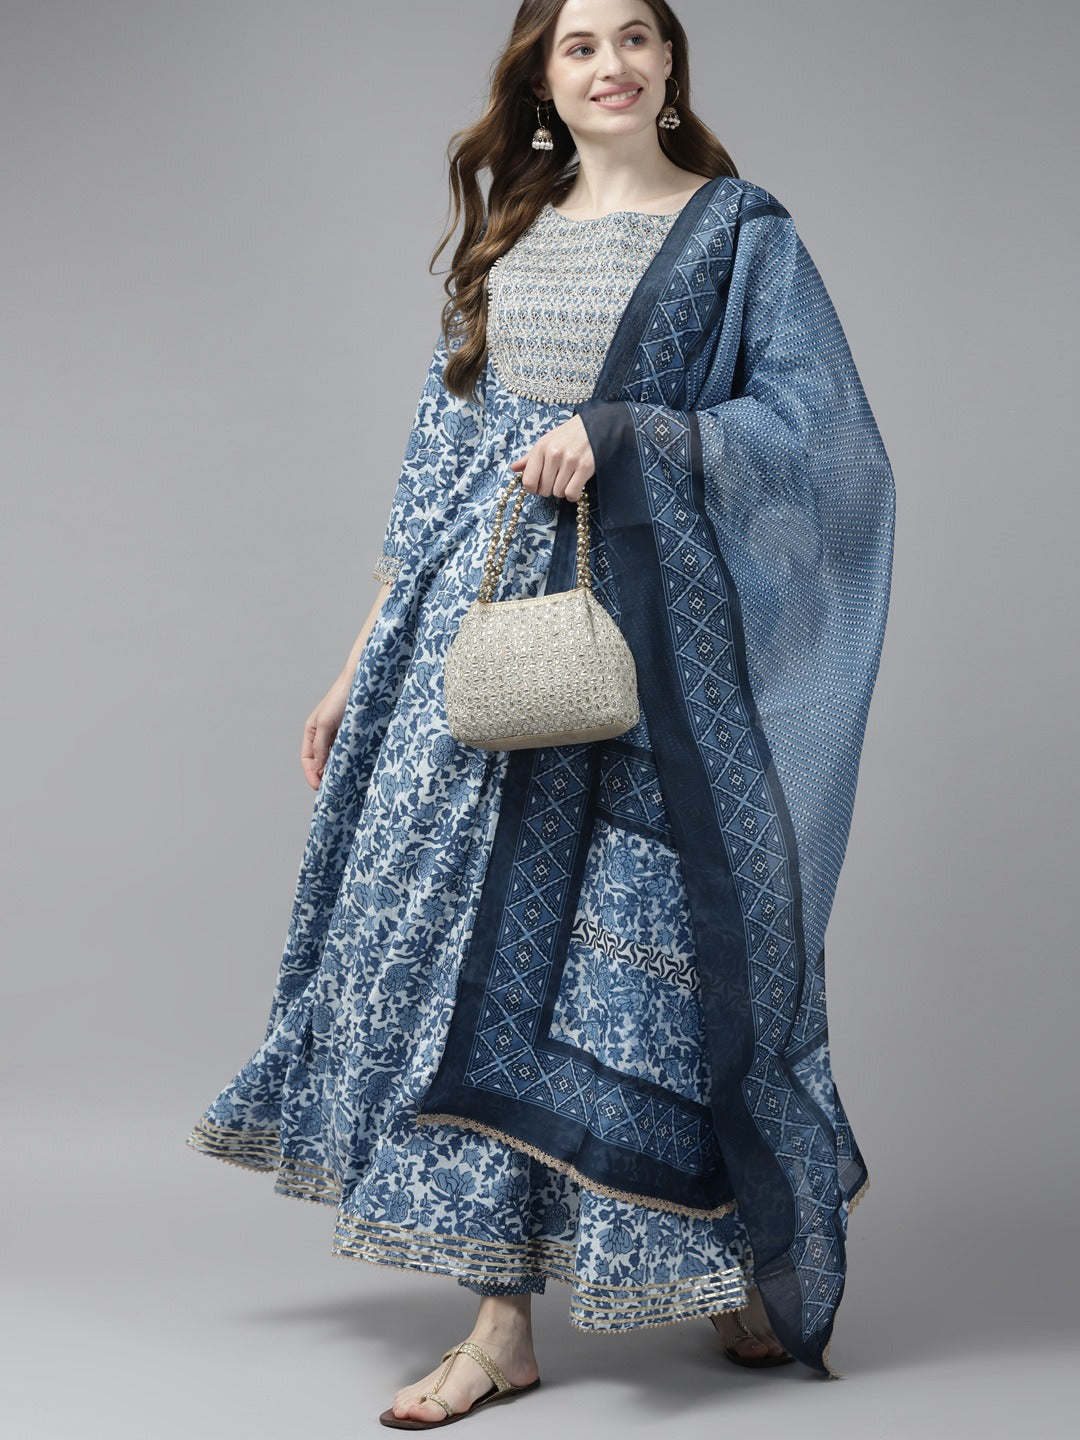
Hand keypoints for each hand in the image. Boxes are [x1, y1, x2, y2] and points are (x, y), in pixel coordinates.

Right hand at [301, 674, 350, 790]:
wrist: (364, 682)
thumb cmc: (341, 698)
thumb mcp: (326, 723)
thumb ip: (320, 746)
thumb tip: (317, 769)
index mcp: (312, 731)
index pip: (307, 759)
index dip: (311, 774)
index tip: (319, 787)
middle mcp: (324, 734)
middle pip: (320, 761)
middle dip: (323, 776)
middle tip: (333, 790)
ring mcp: (339, 735)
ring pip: (334, 758)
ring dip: (336, 770)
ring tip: (343, 784)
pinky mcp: (353, 734)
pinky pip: (347, 752)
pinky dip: (348, 762)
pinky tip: (353, 770)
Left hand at [509, 414, 594, 500]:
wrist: (596, 424)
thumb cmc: (569, 435)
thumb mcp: (547, 441)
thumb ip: (530, 457)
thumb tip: (514, 468)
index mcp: (541, 447)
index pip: (528, 481)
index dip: (533, 488)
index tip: (540, 485)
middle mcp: (553, 454)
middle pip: (544, 490)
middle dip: (550, 489)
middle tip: (558, 479)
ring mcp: (569, 461)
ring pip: (558, 493)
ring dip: (563, 491)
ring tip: (568, 478)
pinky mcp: (585, 467)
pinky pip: (572, 493)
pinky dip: (573, 495)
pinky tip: (576, 485)